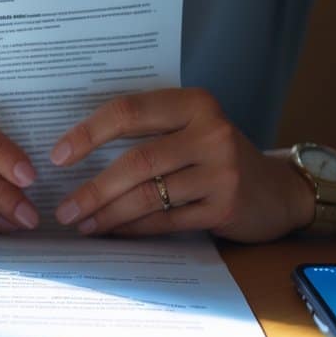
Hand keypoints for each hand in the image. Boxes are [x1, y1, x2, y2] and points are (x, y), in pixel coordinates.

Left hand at [50, 89, 312, 241]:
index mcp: (195, 104)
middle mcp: (211, 133)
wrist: (277, 191)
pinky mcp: (224, 207)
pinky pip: (166, 220)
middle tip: (64, 208)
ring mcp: (221, 172)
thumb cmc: (217, 156)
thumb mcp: (191, 128)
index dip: (89, 133)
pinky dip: (134, 228)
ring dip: (108, 213)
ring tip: (81, 224)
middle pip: (137, 160)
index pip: (130, 111)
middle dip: (94, 188)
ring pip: (149, 195)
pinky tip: (112, 232)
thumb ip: (149, 130)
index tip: (58, 156)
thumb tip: (77, 149)